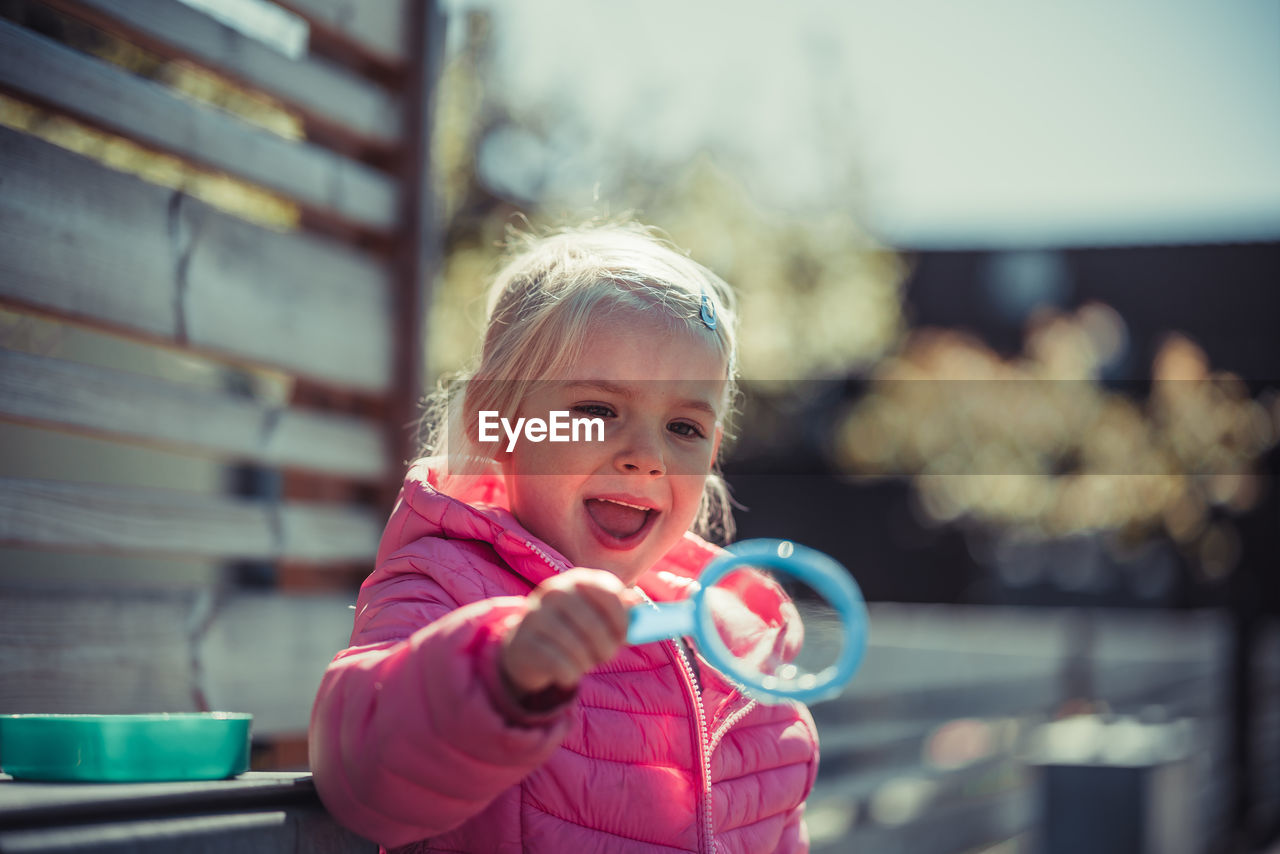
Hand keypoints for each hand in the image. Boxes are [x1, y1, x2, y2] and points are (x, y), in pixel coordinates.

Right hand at [500, 568, 631, 696]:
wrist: (527, 647)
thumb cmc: (572, 629)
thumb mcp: (596, 615)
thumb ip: (620, 610)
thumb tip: (637, 605)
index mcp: (577, 580)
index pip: (608, 592)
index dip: (622, 619)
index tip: (624, 636)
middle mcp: (554, 592)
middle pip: (593, 624)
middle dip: (606, 647)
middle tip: (606, 656)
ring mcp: (535, 616)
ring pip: (576, 648)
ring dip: (587, 662)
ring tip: (584, 662)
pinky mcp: (523, 642)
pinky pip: (560, 665)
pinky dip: (570, 674)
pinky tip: (568, 672)